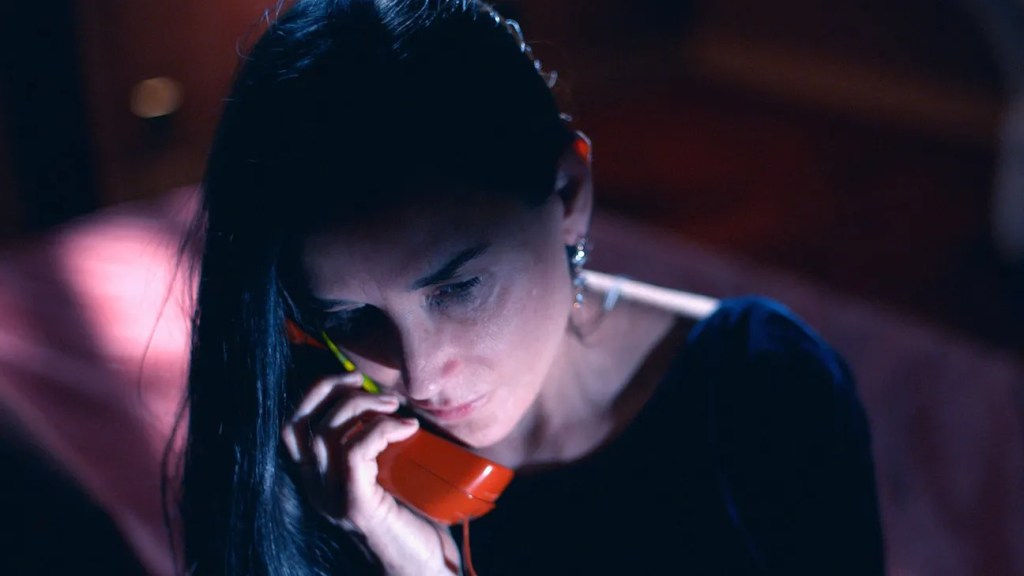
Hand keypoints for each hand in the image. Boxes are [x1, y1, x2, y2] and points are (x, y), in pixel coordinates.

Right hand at [281, 372, 460, 574]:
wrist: (427, 569)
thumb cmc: (415, 519)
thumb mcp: (390, 472)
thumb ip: (379, 443)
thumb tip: (392, 396)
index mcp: (318, 479)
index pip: (291, 427)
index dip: (314, 392)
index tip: (352, 378)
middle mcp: (316, 490)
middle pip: (297, 424)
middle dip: (329, 389)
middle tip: (366, 383)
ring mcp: (332, 500)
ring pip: (325, 433)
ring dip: (362, 407)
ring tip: (396, 405)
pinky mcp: (355, 507)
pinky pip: (354, 453)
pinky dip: (380, 430)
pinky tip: (408, 428)